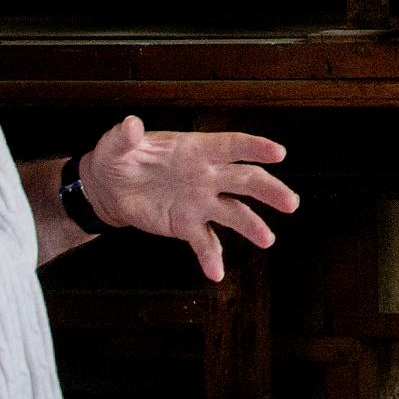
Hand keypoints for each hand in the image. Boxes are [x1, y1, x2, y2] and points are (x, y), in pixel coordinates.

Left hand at [82, 117, 295, 281]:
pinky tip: (216, 273)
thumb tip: (130, 125)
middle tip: (290, 203)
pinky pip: (205, 242)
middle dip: (269, 190)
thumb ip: (125, 137)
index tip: (279, 153)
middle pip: (245, 180)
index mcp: (196, 150)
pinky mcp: (187, 225)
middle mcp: (206, 175)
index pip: (231, 146)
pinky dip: (211, 257)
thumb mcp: (117, 145)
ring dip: (252, 226)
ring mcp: (200, 202)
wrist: (109, 188)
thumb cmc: (118, 158)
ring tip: (266, 240)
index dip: (255, 148)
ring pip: (234, 213)